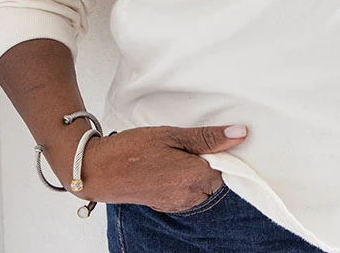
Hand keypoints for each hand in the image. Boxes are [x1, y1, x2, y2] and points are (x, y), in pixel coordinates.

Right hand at [72, 123, 248, 211]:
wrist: (99, 170)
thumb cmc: (133, 150)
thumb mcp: (172, 135)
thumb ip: (208, 137)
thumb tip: (240, 133)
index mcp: (196, 176)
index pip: (227, 165)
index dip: (218, 149)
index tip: (204, 138)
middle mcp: (190, 195)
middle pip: (215, 176)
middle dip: (206, 160)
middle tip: (182, 144)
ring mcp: (178, 203)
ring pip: (201, 185)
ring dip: (194, 170)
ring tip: (171, 154)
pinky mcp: (167, 206)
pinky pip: (187, 192)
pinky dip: (182, 179)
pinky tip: (166, 166)